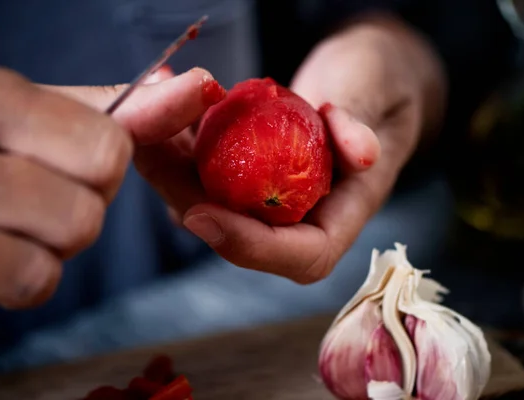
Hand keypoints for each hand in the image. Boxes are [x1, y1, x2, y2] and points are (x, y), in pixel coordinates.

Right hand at [0, 63, 132, 311]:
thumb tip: (194, 87)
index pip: (106, 151)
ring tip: (4, 226)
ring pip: (43, 273)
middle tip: (33, 196)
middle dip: (75, 214)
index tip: (79, 159)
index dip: (106, 165)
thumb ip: (112, 108)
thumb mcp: (31, 111)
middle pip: (84, 218)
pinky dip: (7, 290)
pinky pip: (8, 302)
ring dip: (39, 255)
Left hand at [49, 15, 445, 284]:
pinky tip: (158, 100)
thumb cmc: (378, 88)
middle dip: (185, 197)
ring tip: (142, 119)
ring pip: (210, 198)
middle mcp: (297, 217)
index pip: (300, 256)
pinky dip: (177, 138)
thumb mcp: (380, 99)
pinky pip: (206, 166)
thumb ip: (368, 127)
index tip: (202, 216)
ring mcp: (267, 197)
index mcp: (339, 217)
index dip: (249, 246)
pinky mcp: (244, 172)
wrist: (362, 76)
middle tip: (147, 153)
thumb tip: (363, 156)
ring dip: (168, 165)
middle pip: (237, 230)